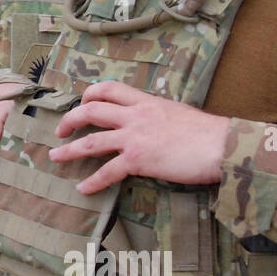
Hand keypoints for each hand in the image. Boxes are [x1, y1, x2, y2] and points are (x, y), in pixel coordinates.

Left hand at [49, 80, 228, 193]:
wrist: (221, 146)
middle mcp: (135, 116)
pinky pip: (107, 171)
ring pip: (90, 141)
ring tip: (54, 157)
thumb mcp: (177, 113)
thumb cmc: (207, 132)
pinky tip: (82, 188)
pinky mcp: (138, 160)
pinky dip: (92, 181)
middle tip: (60, 130)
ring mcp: (134, 137)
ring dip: (69, 150)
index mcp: (146, 101)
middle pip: (91, 110)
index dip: (90, 94)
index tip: (82, 102)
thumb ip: (158, 115)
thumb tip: (151, 124)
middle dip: (70, 119)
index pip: (109, 88)